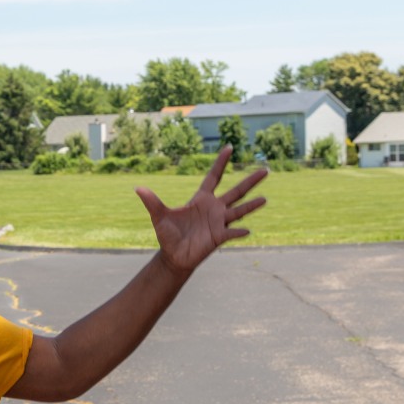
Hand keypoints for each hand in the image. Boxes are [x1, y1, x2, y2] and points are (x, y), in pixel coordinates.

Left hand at [135, 146, 266, 275]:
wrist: (174, 256)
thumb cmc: (168, 235)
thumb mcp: (159, 216)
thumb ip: (152, 202)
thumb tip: (137, 188)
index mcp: (201, 199)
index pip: (214, 177)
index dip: (221, 162)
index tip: (230, 147)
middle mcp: (214, 208)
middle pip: (236, 191)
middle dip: (250, 181)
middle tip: (265, 170)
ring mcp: (218, 222)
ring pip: (239, 210)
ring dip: (251, 205)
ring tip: (265, 199)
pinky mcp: (219, 237)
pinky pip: (231, 232)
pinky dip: (238, 231)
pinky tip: (246, 230)